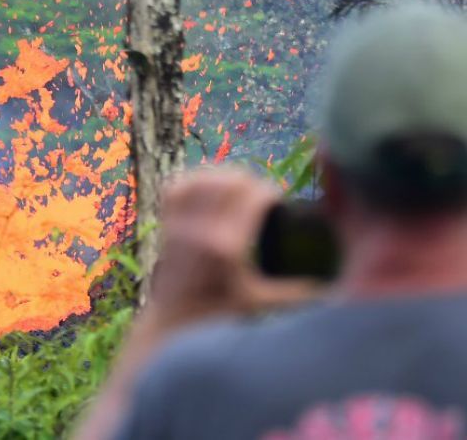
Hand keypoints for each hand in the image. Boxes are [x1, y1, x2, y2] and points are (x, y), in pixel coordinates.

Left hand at [148, 166, 318, 327]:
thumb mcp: (260, 302)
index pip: (254, 195)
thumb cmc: (219, 314)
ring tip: (239, 191)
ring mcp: (181, 224)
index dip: (271, 193)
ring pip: (205, 178)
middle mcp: (201, 230)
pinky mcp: (167, 223)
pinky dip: (195, 181)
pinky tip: (209, 187)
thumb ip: (295, 293)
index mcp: (227, 245)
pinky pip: (178, 186)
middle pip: (232, 180)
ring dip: (225, 178)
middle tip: (261, 198)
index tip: (278, 205)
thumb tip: (332, 286)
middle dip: (252, 183)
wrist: (173, 320)